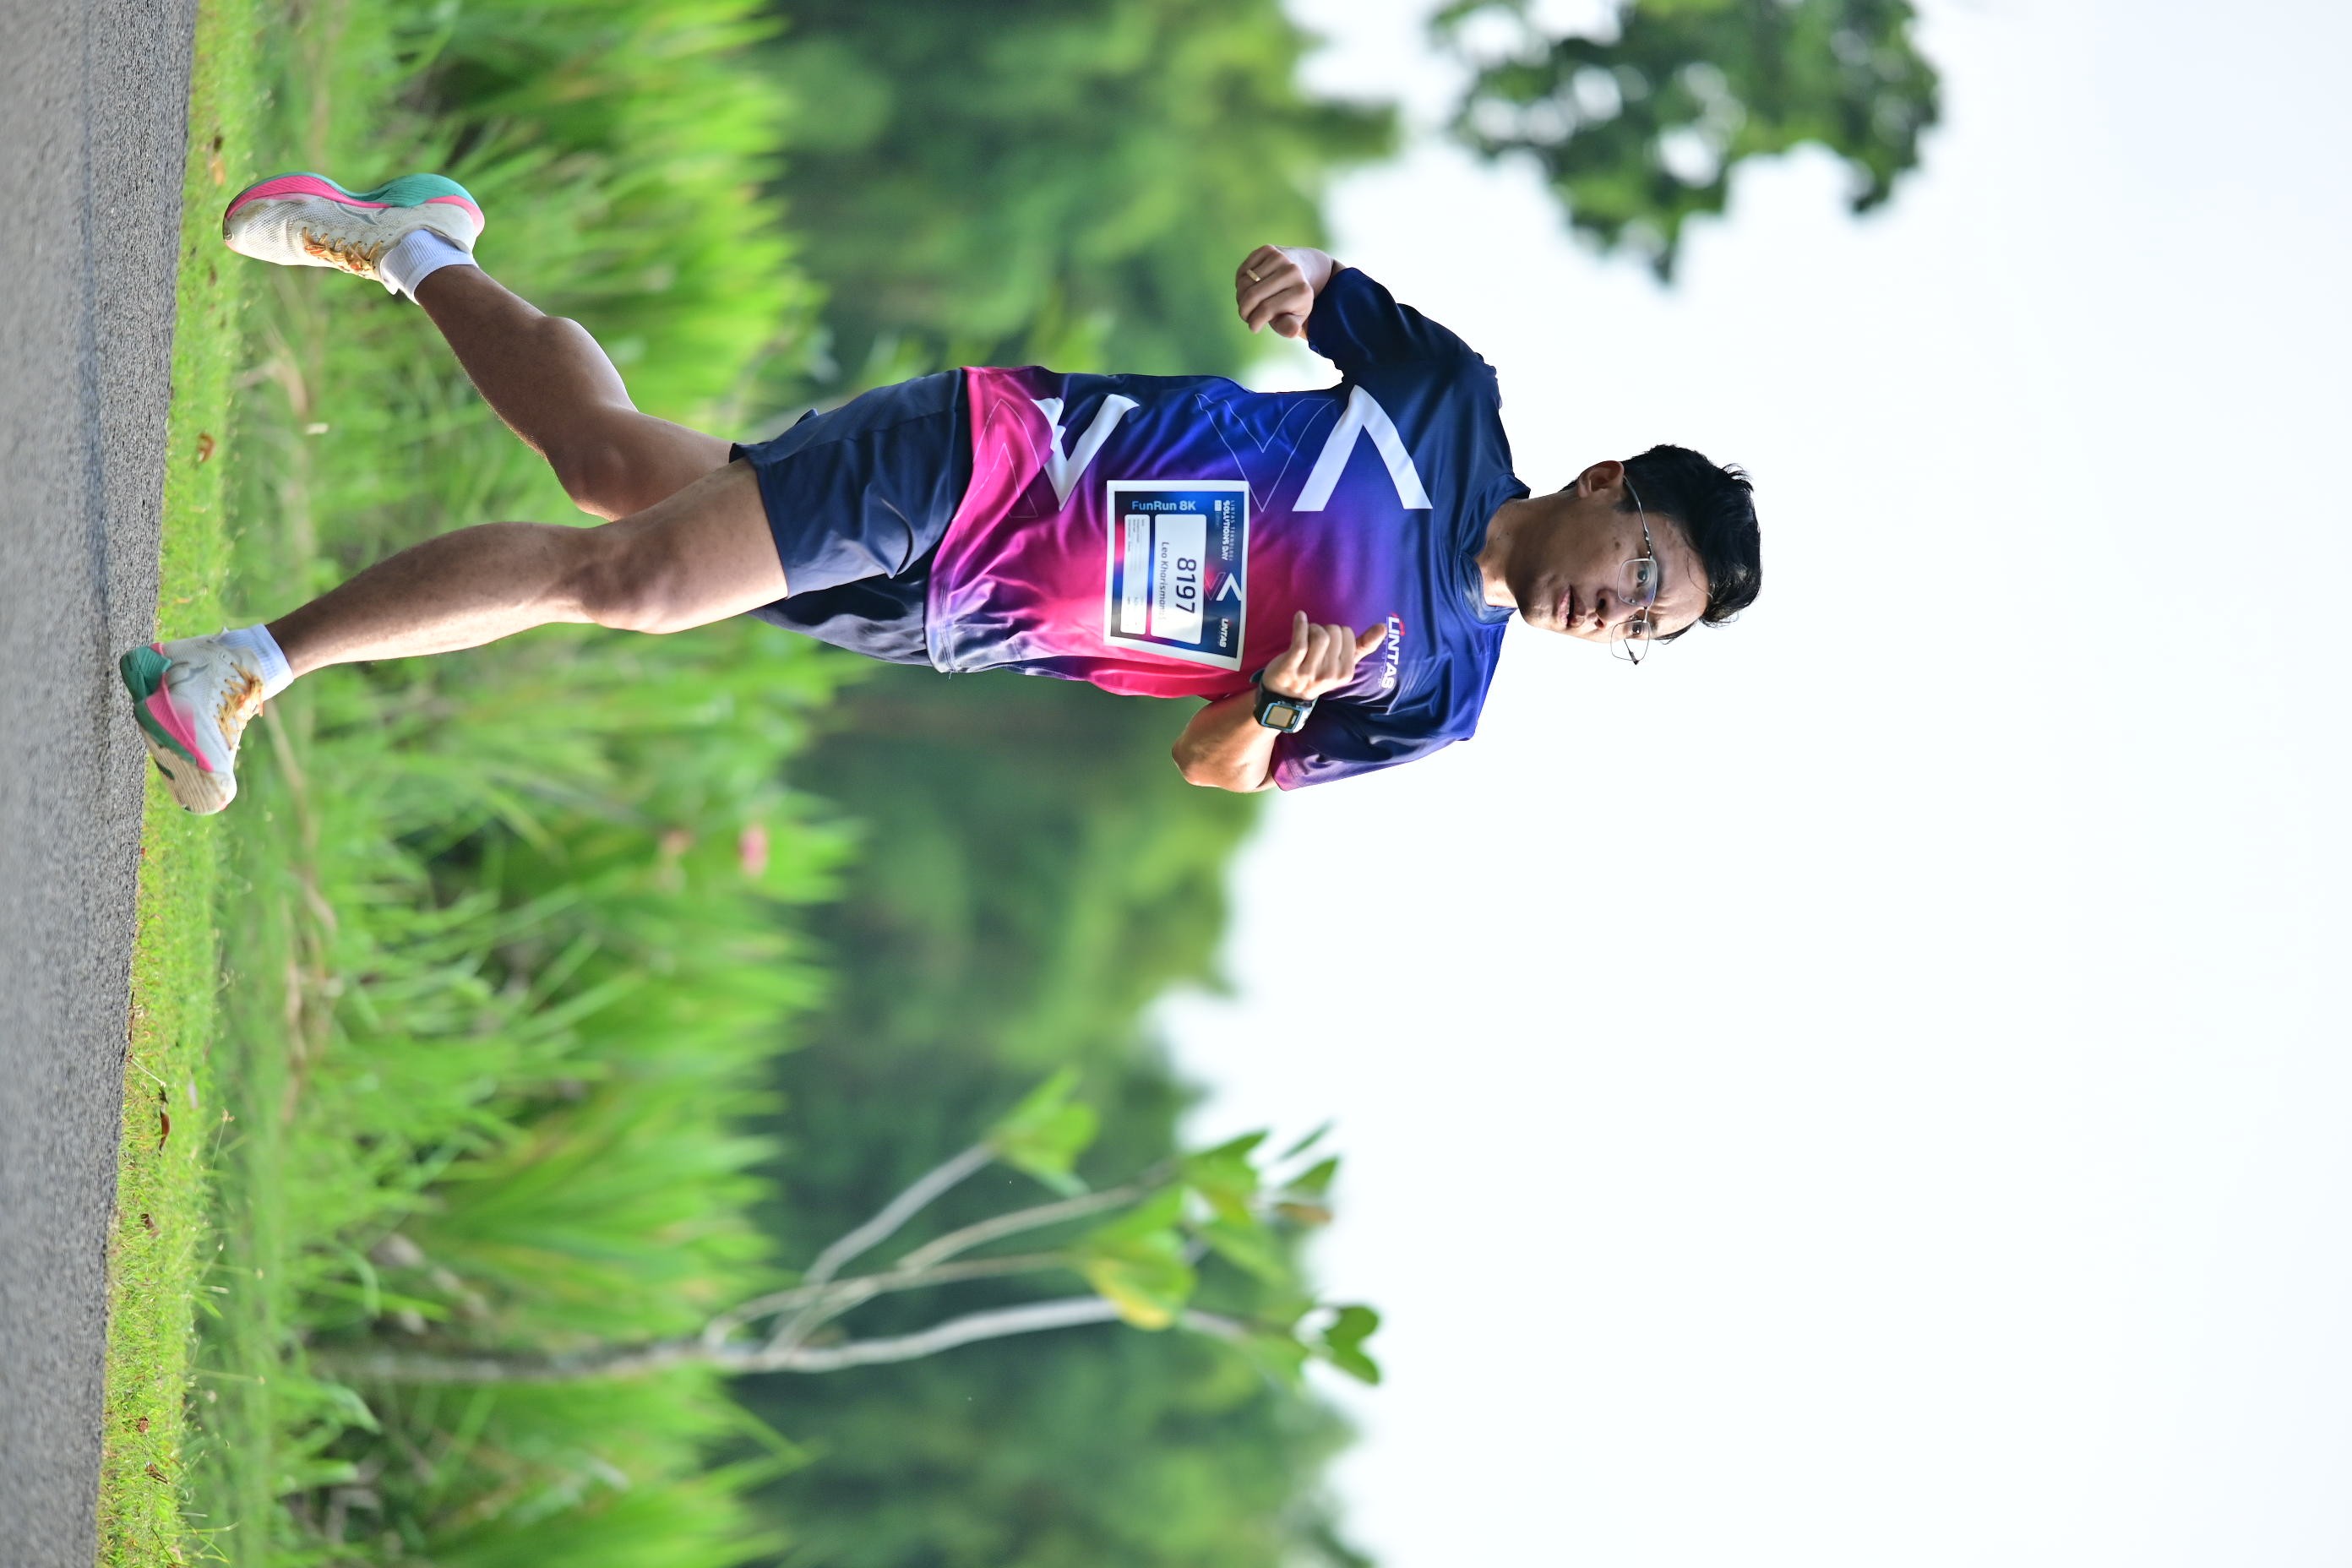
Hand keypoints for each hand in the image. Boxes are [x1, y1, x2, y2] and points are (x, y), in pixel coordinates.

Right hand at [1234, 245, 1329, 339]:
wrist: (1304, 268)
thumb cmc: (1294, 300)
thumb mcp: (1295, 318)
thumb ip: (1289, 327)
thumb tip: (1292, 331)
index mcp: (1302, 292)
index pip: (1266, 309)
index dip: (1254, 322)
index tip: (1253, 328)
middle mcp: (1292, 271)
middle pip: (1253, 296)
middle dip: (1244, 311)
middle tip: (1246, 316)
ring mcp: (1280, 258)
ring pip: (1244, 283)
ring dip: (1240, 298)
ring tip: (1248, 304)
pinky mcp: (1268, 249)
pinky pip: (1242, 271)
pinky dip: (1240, 282)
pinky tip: (1249, 288)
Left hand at [1261, 611, 1385, 700]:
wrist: (1285, 694)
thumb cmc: (1316, 672)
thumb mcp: (1341, 663)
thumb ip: (1363, 646)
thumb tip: (1383, 627)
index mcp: (1345, 673)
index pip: (1347, 634)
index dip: (1337, 632)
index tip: (1329, 642)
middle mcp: (1329, 675)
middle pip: (1333, 633)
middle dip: (1324, 629)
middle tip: (1315, 639)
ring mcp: (1309, 673)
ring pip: (1319, 635)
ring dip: (1311, 628)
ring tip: (1306, 634)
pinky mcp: (1290, 668)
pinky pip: (1300, 641)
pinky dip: (1299, 624)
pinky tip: (1299, 617)